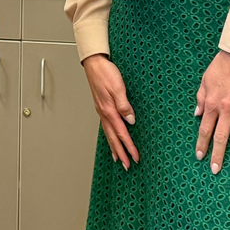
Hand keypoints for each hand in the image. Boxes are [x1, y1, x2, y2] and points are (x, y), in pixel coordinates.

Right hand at [82, 54, 138, 169]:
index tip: (135, 157)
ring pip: (108, 134)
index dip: (129, 146)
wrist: (94, 64)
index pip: (121, 133)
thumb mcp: (118, 87)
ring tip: (118, 158)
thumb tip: (131, 120)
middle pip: (113, 138)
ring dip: (114, 147)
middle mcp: (104, 113)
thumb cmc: (105, 73)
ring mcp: (101, 111)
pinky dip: (109, 136)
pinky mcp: (101, 107)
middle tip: (127, 166)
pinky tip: (111, 138)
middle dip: (121, 153)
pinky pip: (106, 126)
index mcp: (109, 110)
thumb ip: (124, 105)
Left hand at [194, 50, 229, 173]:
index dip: (202, 144)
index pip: (205, 129)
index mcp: (212, 104)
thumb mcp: (204, 82)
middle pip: (221, 137)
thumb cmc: (220, 66)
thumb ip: (200, 99)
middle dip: (218, 155)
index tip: (200, 157)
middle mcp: (227, 109)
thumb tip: (197, 115)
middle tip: (215, 170)